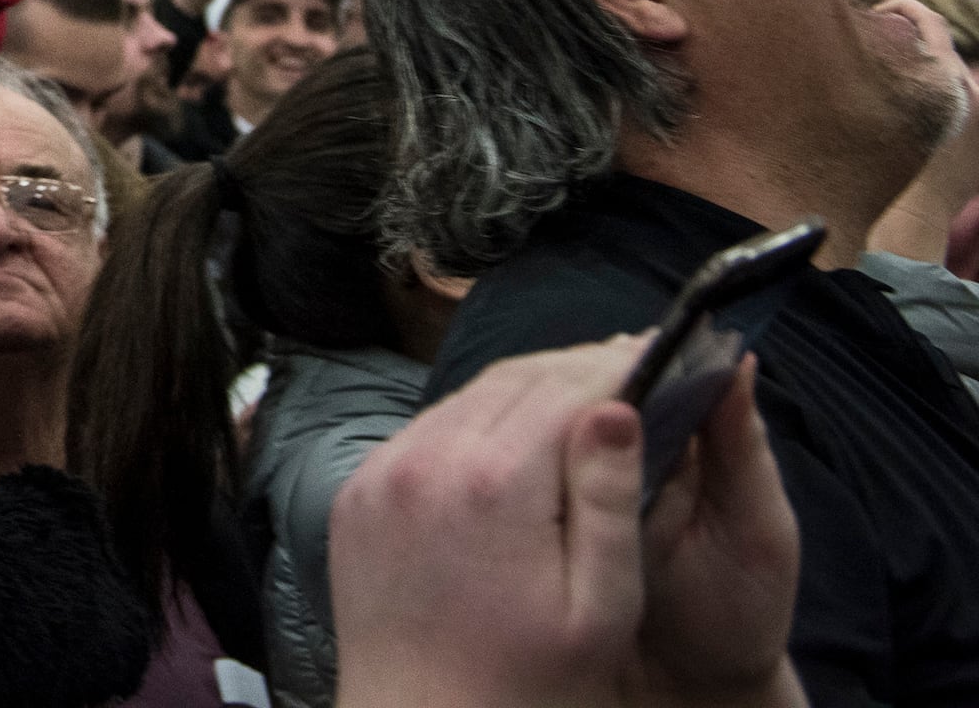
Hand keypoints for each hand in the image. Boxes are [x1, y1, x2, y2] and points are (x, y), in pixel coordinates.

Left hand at [330, 339, 803, 707]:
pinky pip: (425, 432)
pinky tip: (513, 437)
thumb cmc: (526, 686)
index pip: (568, 391)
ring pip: (465, 398)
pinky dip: (474, 422)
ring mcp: (381, 474)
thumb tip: (617, 409)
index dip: (621, 366)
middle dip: (576, 367)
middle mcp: (425, 462)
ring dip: (524, 389)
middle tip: (630, 357)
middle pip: (514, 381)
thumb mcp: (599, 608)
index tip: (663, 348)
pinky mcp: (358, 493)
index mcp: (492, 485)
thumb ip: (611, 501)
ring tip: (581, 392)